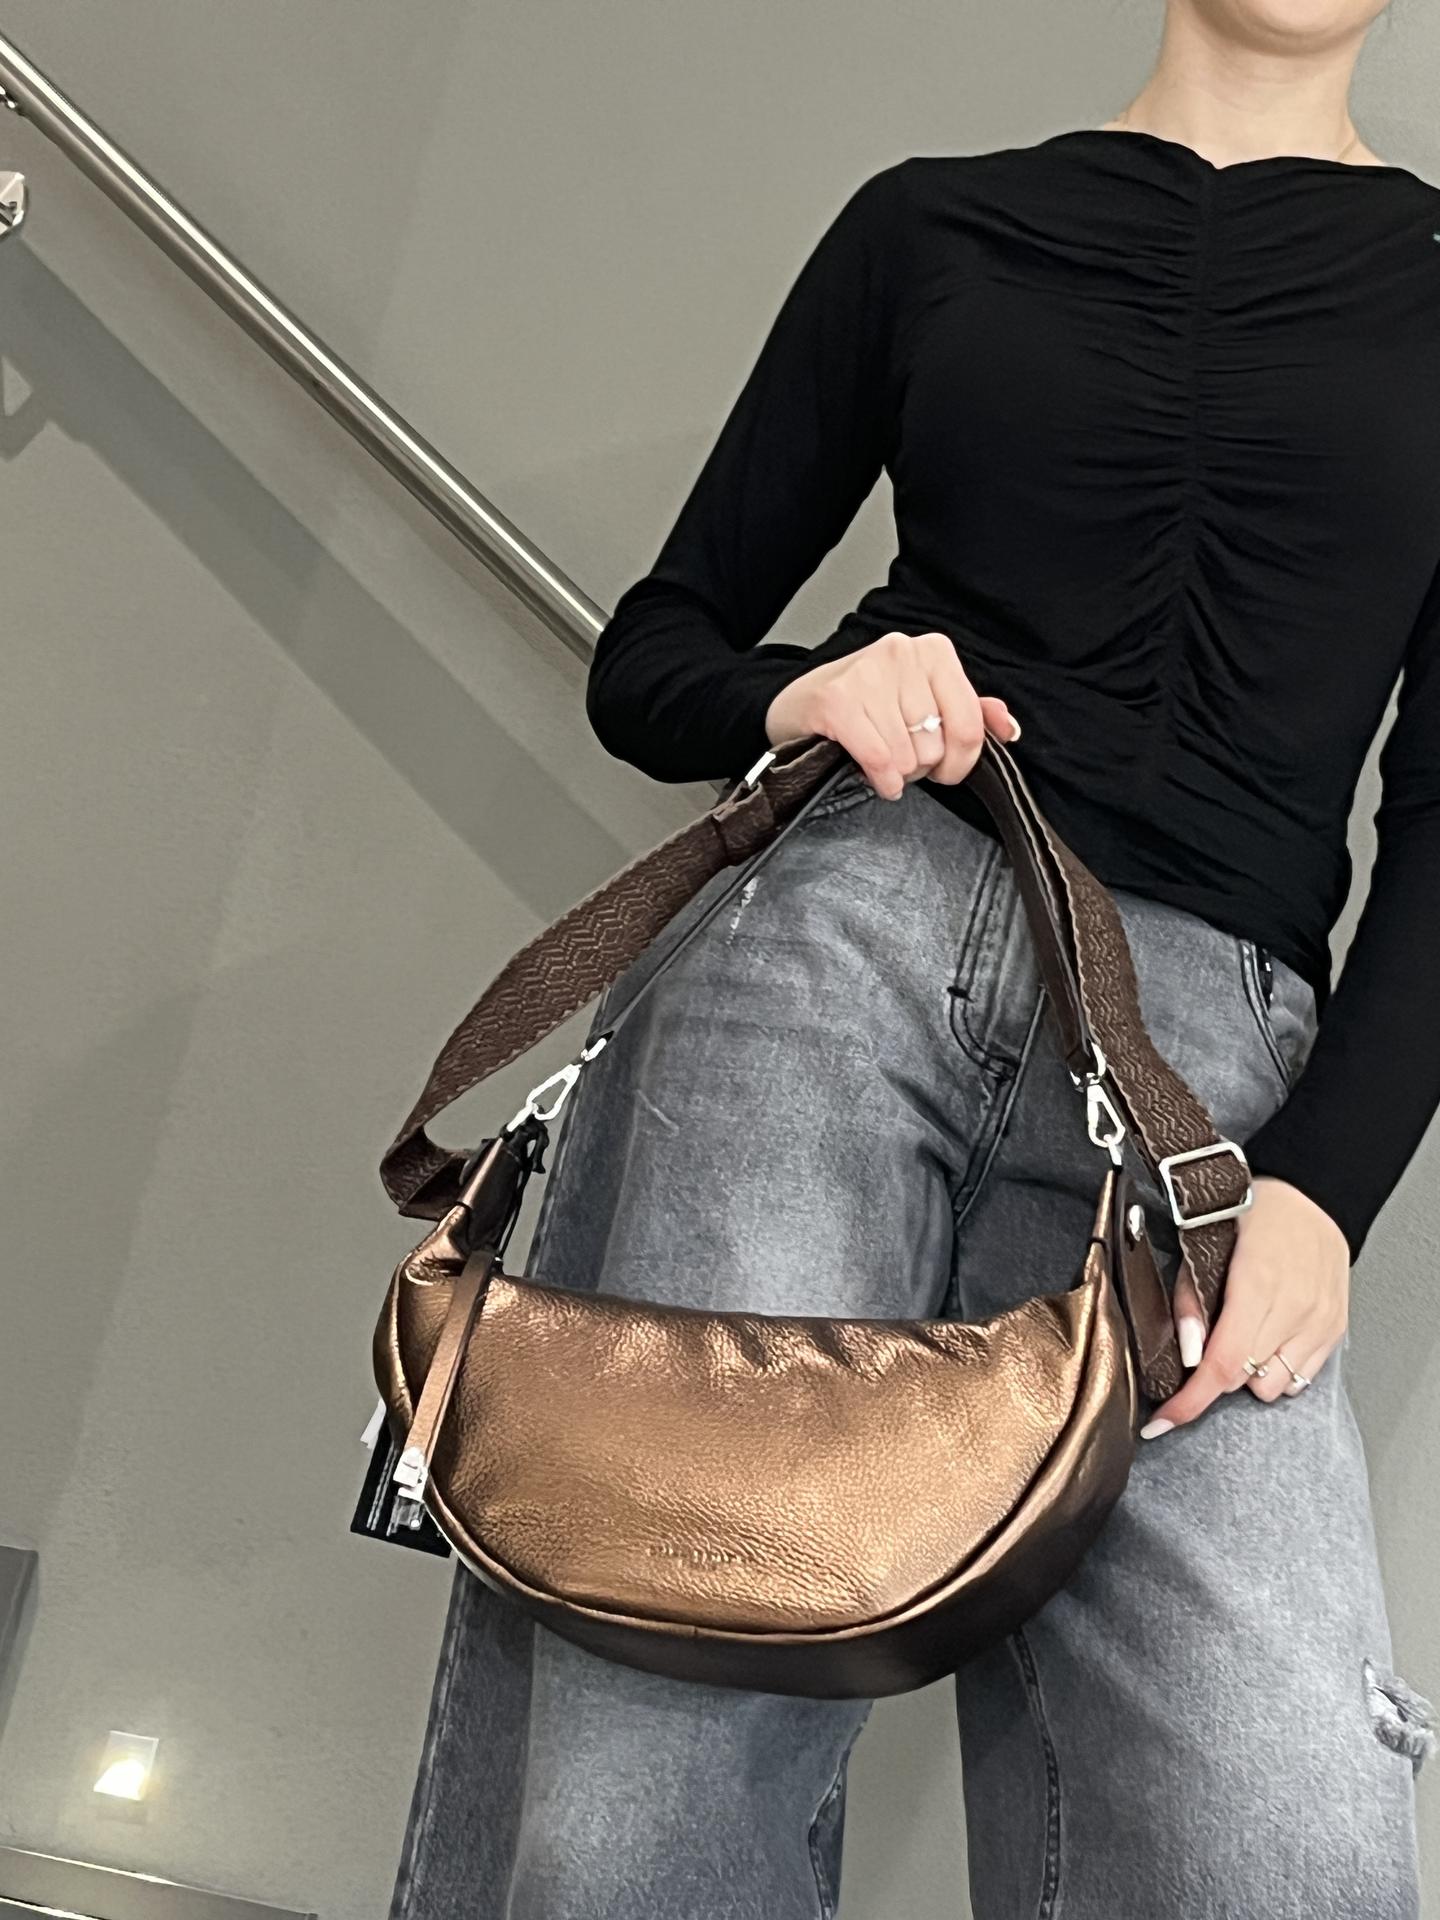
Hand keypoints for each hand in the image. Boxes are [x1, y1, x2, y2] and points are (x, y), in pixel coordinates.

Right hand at [763, 630, 1020, 799]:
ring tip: (881, 759)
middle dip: (920, 765)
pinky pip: (879, 759)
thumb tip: (1008, 728)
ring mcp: (868, 672)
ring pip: (908, 755)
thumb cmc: (864, 707)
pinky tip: (876, 777)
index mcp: (933, 651)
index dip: (960, 761)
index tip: (944, 770)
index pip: (970, 724)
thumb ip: (970, 712)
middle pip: (936, 744)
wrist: (798, 706)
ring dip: (896, 772)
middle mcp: (903, 653)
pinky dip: (881, 779)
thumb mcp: (923, 702)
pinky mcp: (838, 699)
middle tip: (898, 756)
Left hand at [1140, 1176, 1350, 1436]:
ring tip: (1243, 1336)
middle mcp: (1293, 1309)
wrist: (1312, 1196)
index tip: (1161, 1423)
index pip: (1222, 1365)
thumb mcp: (1204, 1243)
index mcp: (1256, 1286)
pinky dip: (1278, 1369)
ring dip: (1249, 1374)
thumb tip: (1186, 1354)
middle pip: (1242, 1379)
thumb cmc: (1254, 1214)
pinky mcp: (1335, 1329)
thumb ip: (1191, 1301)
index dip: (1189, 1401)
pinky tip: (1268, 1339)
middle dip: (1214, 1374)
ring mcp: (1319, 1322)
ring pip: (1273, 1387)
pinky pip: (1302, 1378)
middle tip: (1206, 1345)